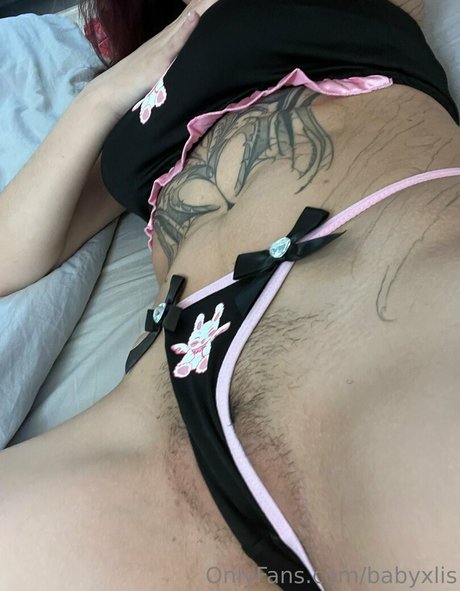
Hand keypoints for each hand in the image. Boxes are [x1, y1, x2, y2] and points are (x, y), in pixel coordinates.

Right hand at [84, 0, 219, 121]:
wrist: (112, 92)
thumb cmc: (135, 83)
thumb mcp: (160, 68)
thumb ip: (174, 61)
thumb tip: (187, 62)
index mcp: (168, 39)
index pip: (191, 16)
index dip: (205, 6)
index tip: (222, 1)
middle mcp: (166, 37)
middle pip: (192, 13)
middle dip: (208, 3)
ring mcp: (161, 47)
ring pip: (186, 22)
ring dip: (202, 8)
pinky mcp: (158, 60)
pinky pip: (174, 43)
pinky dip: (185, 30)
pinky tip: (195, 17)